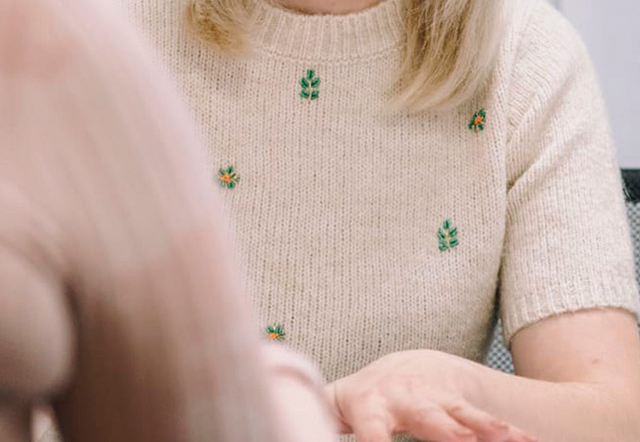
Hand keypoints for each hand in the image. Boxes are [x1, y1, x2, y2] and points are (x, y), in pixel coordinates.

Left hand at [325, 349, 536, 441]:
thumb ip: (320, 421)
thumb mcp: (333, 411)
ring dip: (483, 432)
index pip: (369, 428)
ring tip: (508, 441)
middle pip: (422, 419)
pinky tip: (524, 441)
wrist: (397, 371)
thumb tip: (282, 427)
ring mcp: (432, 401)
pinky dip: (503, 432)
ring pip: (459, 418)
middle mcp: (402, 400)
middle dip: (440, 434)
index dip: (374, 440)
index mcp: (366, 405)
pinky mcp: (456, 406)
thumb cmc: (357, 405)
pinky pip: (481, 421)